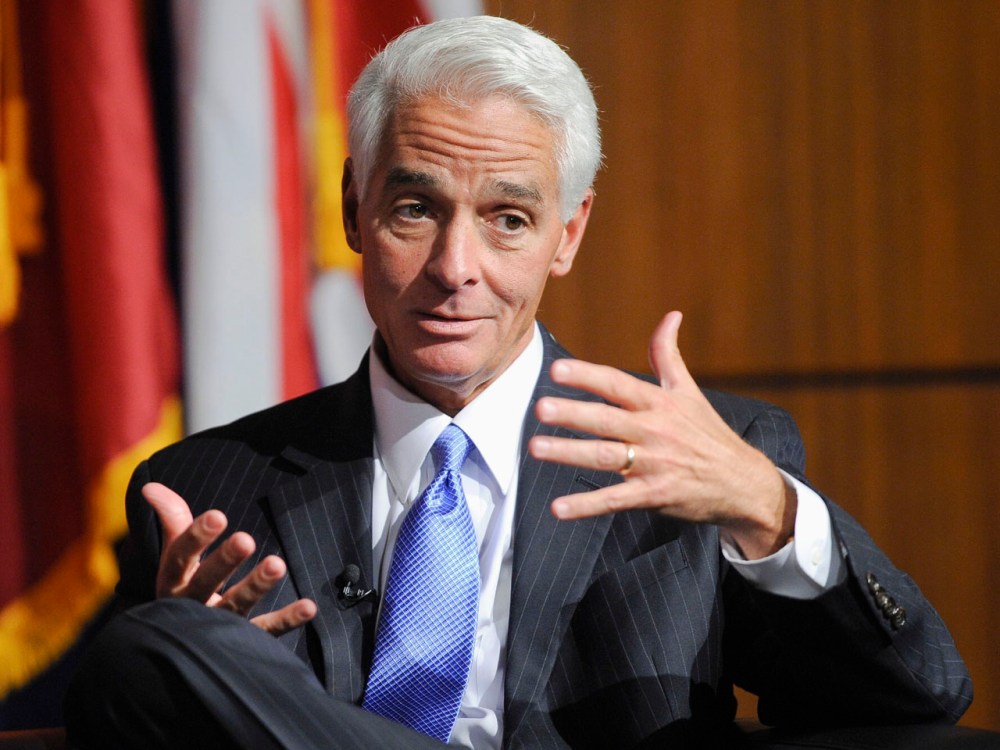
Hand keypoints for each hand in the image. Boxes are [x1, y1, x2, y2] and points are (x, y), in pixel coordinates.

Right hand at [142, 482, 316, 633]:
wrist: (182, 646)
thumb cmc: (186, 585)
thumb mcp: (177, 554)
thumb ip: (172, 518)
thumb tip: (150, 486)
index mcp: (173, 581)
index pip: (180, 556)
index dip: (196, 537)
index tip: (217, 516)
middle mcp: (190, 606)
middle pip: (206, 582)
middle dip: (225, 561)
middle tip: (246, 539)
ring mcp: (216, 628)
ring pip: (236, 606)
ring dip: (256, 586)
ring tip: (277, 564)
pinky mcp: (241, 642)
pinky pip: (266, 631)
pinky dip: (287, 619)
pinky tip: (309, 606)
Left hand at [527, 311, 795, 558]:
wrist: (743, 482)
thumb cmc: (707, 433)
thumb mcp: (689, 391)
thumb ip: (668, 354)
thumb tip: (671, 314)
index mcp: (658, 403)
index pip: (617, 384)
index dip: (588, 376)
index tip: (558, 370)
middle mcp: (654, 430)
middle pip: (607, 420)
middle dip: (573, 413)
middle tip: (540, 408)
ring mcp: (654, 464)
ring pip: (606, 457)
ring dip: (570, 453)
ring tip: (536, 448)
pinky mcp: (655, 494)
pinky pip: (615, 500)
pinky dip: (586, 505)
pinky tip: (558, 508)